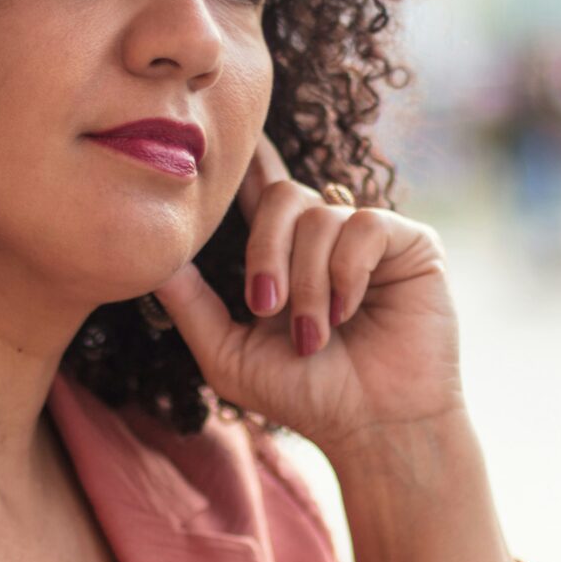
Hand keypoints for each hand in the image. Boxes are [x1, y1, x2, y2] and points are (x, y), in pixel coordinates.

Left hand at [149, 134, 460, 456]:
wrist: (374, 428)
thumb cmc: (306, 396)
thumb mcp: (228, 354)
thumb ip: (190, 304)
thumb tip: (150, 259)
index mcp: (285, 253)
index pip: (258, 191)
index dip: (244, 159)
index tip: (222, 133)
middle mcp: (327, 236)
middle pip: (280, 194)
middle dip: (264, 252)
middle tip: (265, 307)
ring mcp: (370, 236)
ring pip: (319, 215)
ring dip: (307, 282)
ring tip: (314, 335)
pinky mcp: (411, 242)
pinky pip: (364, 226)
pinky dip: (346, 273)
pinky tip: (349, 313)